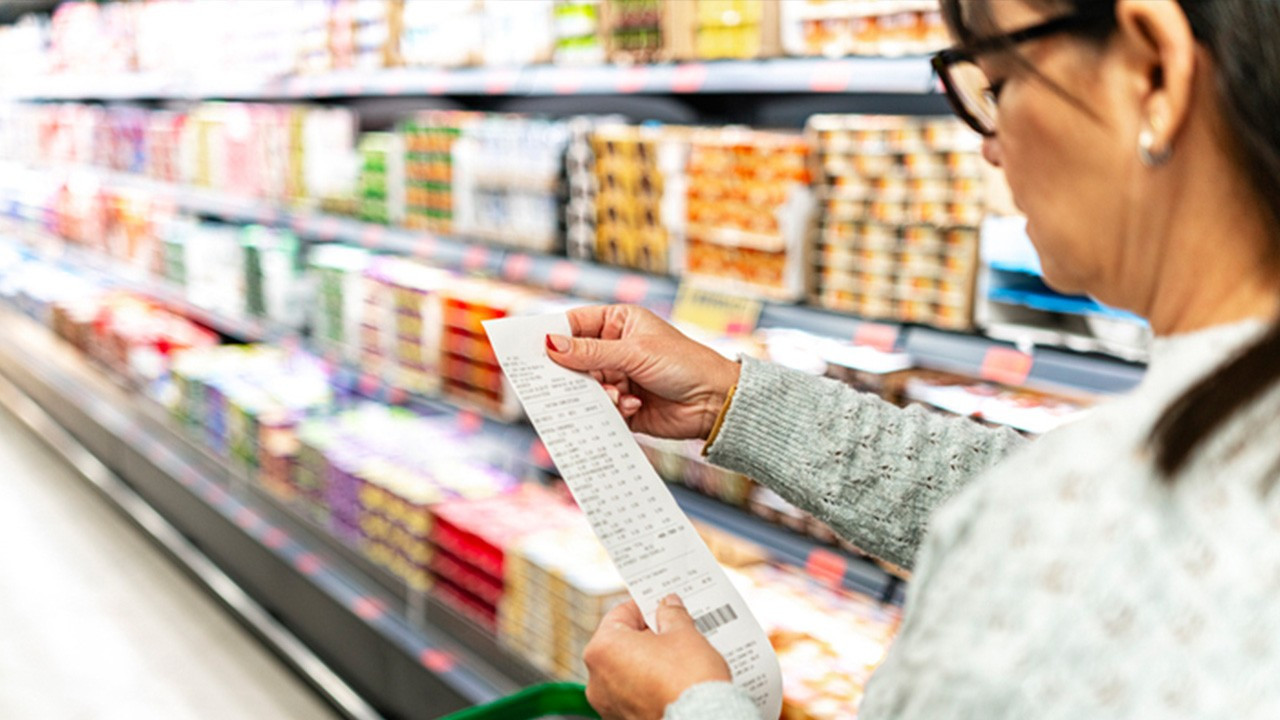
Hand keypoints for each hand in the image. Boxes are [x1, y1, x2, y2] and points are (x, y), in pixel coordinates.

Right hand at [546, 305, 740, 439]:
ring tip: (615, 395)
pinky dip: (611, 409)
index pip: (576, 324)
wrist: (714, 402)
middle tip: (561, 382)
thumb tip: (551, 344)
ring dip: (597, 393)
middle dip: (572, 372)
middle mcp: (616, 349)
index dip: (553, 334)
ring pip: (586, 387)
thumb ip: (590, 352)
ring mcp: (618, 378)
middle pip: (575, 359)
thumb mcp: (634, 352)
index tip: (531, 347)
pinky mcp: (623, 406)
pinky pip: (600, 409)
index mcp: (619, 323)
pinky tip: (632, 407)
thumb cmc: (684, 364)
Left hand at [584, 595, 730, 719]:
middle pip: (621, 644)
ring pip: (627, 671)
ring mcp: (608, 705)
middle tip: (673, 632)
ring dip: (648, 662)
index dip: (644, 607)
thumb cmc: (688, 683)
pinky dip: (648, 687)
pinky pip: (633, 695)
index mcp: (602, 649)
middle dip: (647, 637)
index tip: (660, 606)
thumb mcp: (684, 635)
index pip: (620, 614)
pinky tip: (672, 682)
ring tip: (677, 659)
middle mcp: (596, 679)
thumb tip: (668, 606)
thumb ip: (671, 614)